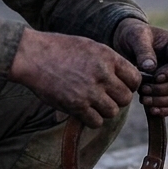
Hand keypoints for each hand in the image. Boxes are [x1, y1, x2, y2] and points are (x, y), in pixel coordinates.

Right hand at [8, 29, 140, 128]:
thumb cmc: (59, 49)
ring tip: (92, 103)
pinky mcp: (76, 106)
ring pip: (112, 112)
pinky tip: (83, 110)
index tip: (119, 86)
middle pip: (126, 98)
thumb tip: (126, 78)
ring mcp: (89, 92)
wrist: (33, 56)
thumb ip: (109, 61)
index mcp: (107, 57)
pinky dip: (91, 119)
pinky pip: (96, 122)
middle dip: (117, 99)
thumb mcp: (90, 46)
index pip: (135, 79)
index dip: (129, 85)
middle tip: (105, 96)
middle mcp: (102, 74)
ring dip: (104, 110)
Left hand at [112, 18, 167, 117]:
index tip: (156, 77)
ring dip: (163, 101)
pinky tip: (150, 110)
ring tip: (143, 99)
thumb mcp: (136, 36)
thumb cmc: (133, 35)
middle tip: (144, 90)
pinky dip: (165, 110)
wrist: (126, 44)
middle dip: (164, 90)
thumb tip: (151, 68)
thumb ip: (143, 50)